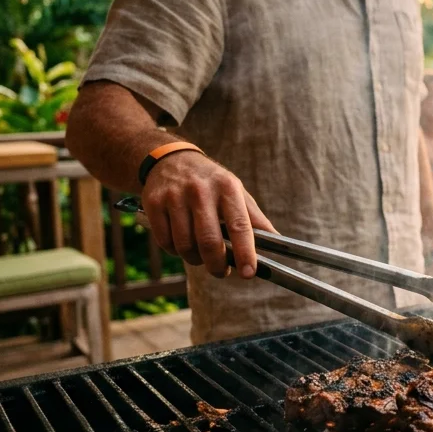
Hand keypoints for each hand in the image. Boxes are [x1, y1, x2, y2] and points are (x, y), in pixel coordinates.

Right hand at [141, 151, 274, 279]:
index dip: (245, 252)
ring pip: (185, 246)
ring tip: (200, 254)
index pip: (239, 226)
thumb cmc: (211, 182)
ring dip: (194, 259)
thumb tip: (279, 242)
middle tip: (221, 271)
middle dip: (217, 265)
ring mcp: (174, 196)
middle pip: (209, 241)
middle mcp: (200, 190)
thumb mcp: (236, 192)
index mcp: (227, 187)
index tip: (249, 273)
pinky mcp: (153, 203)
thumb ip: (255, 219)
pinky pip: (165, 242)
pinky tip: (181, 243)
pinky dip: (175, 251)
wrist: (170, 159)